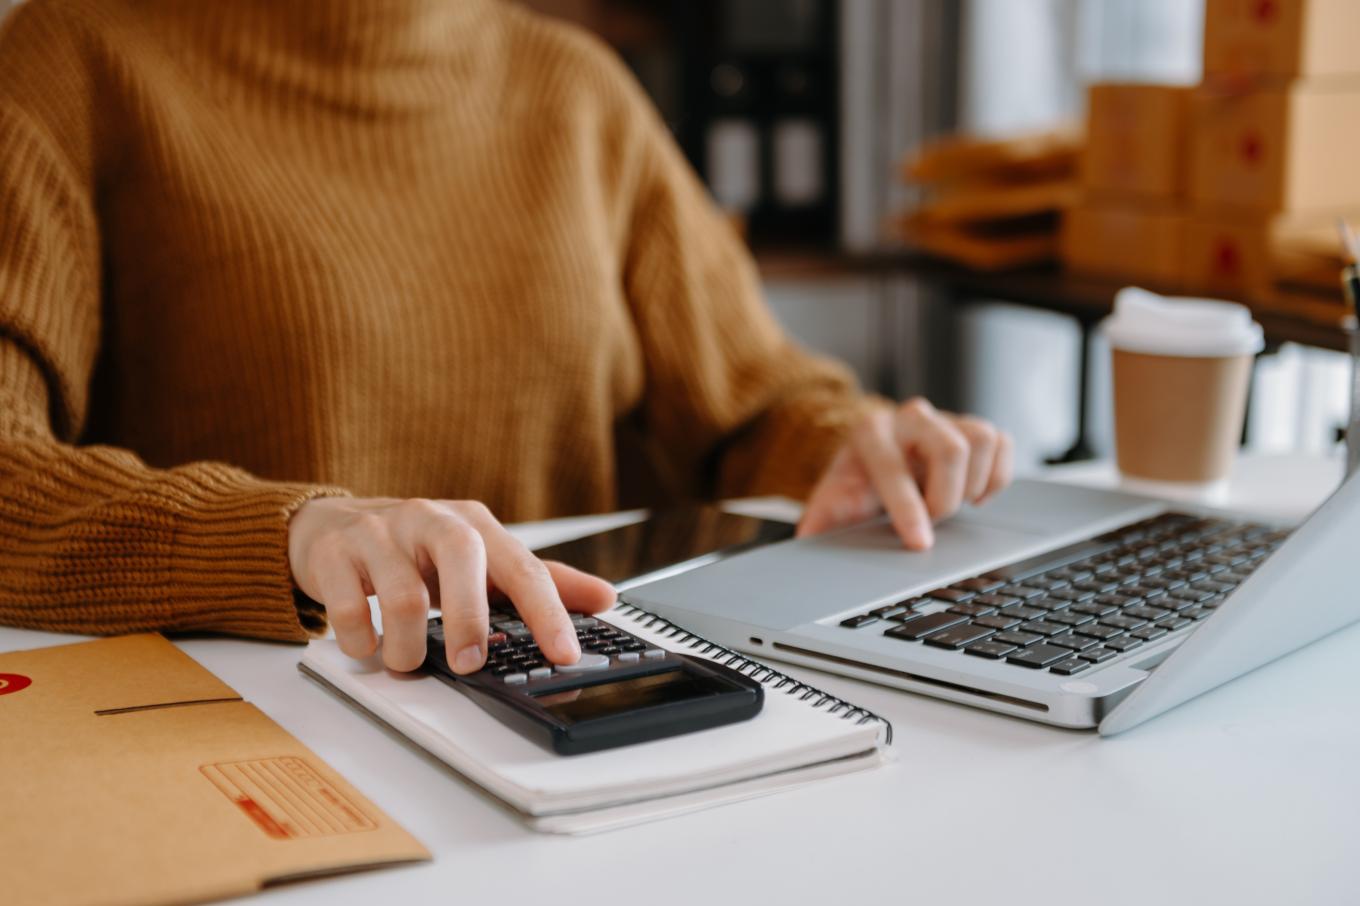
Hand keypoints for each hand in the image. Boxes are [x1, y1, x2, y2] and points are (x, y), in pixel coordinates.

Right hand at [288, 498, 615, 672]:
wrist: (331, 524)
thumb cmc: (417, 549)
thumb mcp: (481, 560)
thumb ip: (540, 580)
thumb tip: (605, 597)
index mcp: (475, 525)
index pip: (522, 567)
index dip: (548, 612)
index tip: (565, 654)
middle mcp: (431, 519)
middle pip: (464, 559)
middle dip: (470, 621)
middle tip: (470, 664)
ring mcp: (380, 532)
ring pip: (403, 594)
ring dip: (408, 646)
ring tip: (406, 661)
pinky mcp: (334, 551)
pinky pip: (347, 604)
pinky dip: (360, 638)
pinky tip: (366, 644)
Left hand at [798, 398, 1012, 549]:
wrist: (873, 459)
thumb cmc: (855, 485)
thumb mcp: (831, 503)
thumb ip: (821, 522)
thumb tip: (811, 542)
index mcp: (869, 432)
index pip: (894, 467)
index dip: (909, 509)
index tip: (920, 543)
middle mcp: (909, 418)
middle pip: (951, 448)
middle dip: (946, 499)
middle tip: (934, 521)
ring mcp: (944, 419)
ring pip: (982, 438)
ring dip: (973, 483)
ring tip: (952, 502)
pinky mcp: (971, 428)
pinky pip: (1002, 443)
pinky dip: (996, 476)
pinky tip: (973, 495)